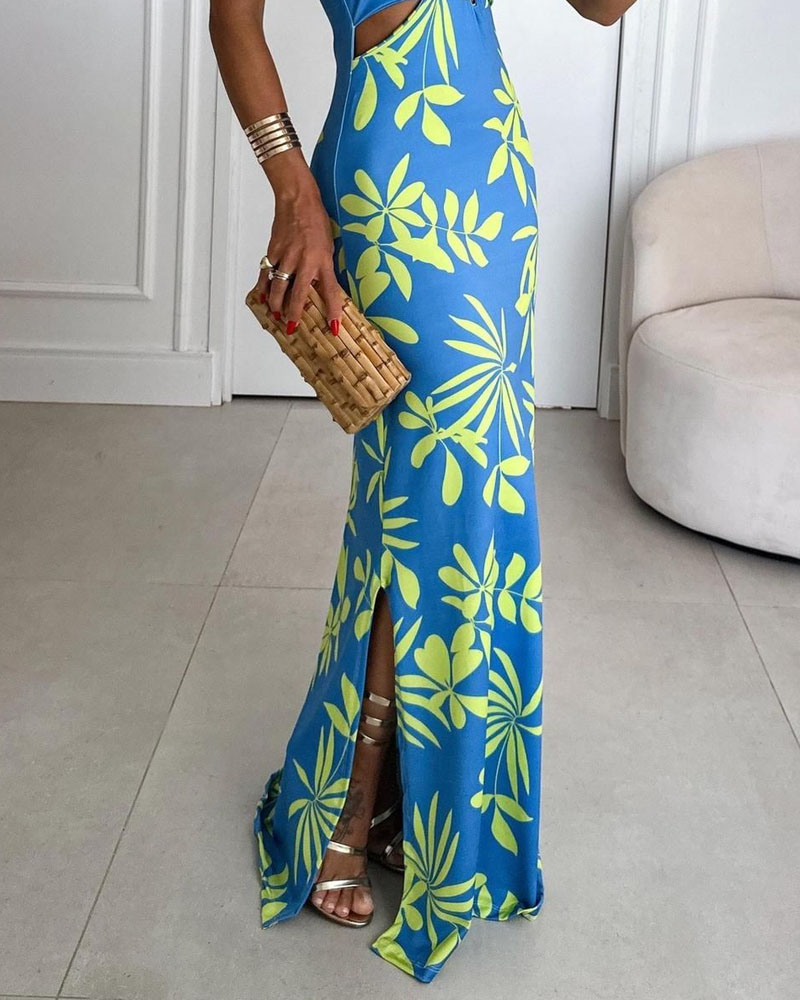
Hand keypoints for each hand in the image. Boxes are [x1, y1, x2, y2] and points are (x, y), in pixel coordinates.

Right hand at [255, 176, 343, 335]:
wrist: (297, 200)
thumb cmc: (316, 221)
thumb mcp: (329, 246)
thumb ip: (324, 268)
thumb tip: (318, 288)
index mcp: (323, 260)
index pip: (331, 291)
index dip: (332, 311)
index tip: (333, 328)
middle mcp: (305, 261)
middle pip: (298, 295)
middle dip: (294, 314)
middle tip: (292, 327)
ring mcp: (287, 257)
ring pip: (278, 287)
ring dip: (276, 305)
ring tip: (277, 316)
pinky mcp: (273, 251)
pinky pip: (266, 273)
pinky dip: (263, 287)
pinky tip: (263, 297)